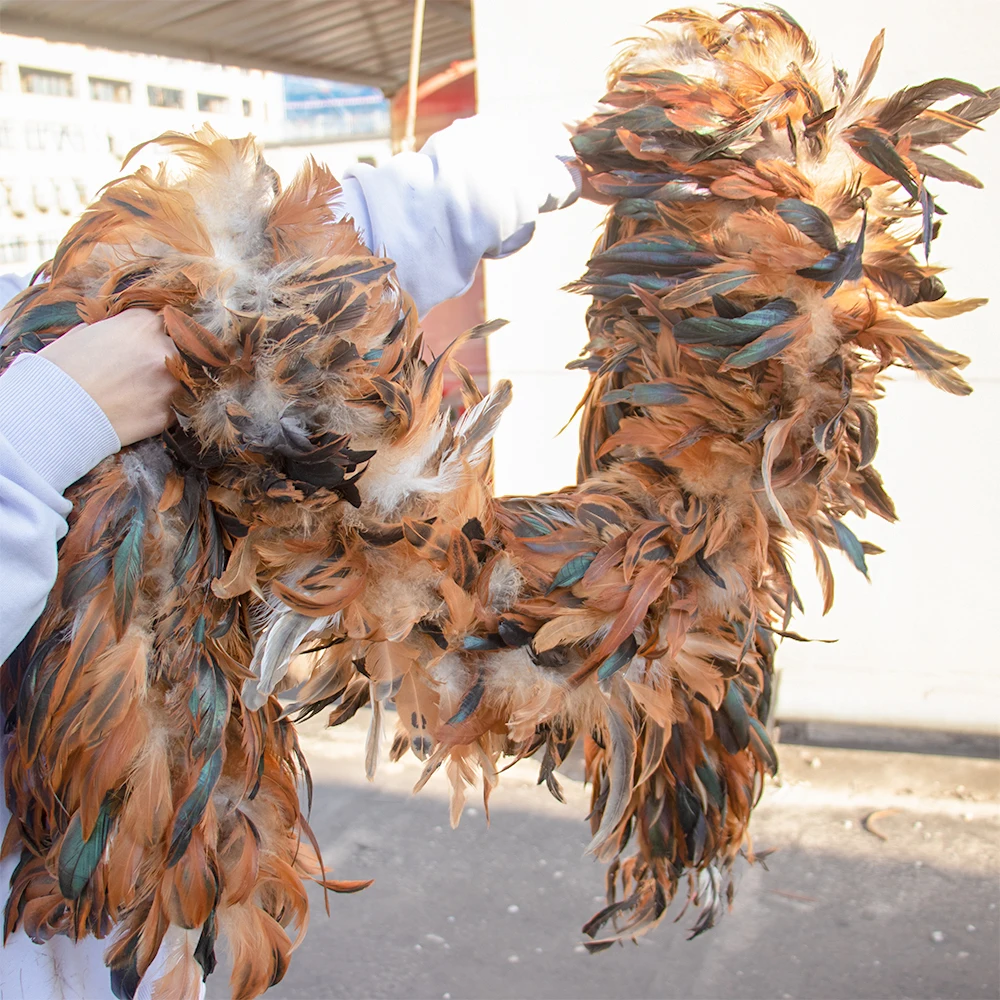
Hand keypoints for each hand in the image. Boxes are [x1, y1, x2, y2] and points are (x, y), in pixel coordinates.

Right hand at [39, 309, 178, 446]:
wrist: (52, 411)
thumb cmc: (59, 369)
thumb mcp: (84, 333)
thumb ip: (114, 329)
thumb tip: (122, 331)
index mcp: (143, 323)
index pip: (158, 323)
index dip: (144, 336)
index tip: (133, 347)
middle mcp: (163, 350)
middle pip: (172, 350)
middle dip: (155, 360)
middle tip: (131, 373)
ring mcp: (169, 384)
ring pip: (176, 381)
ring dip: (160, 386)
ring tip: (131, 394)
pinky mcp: (167, 414)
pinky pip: (171, 409)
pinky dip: (156, 410)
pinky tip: (133, 411)